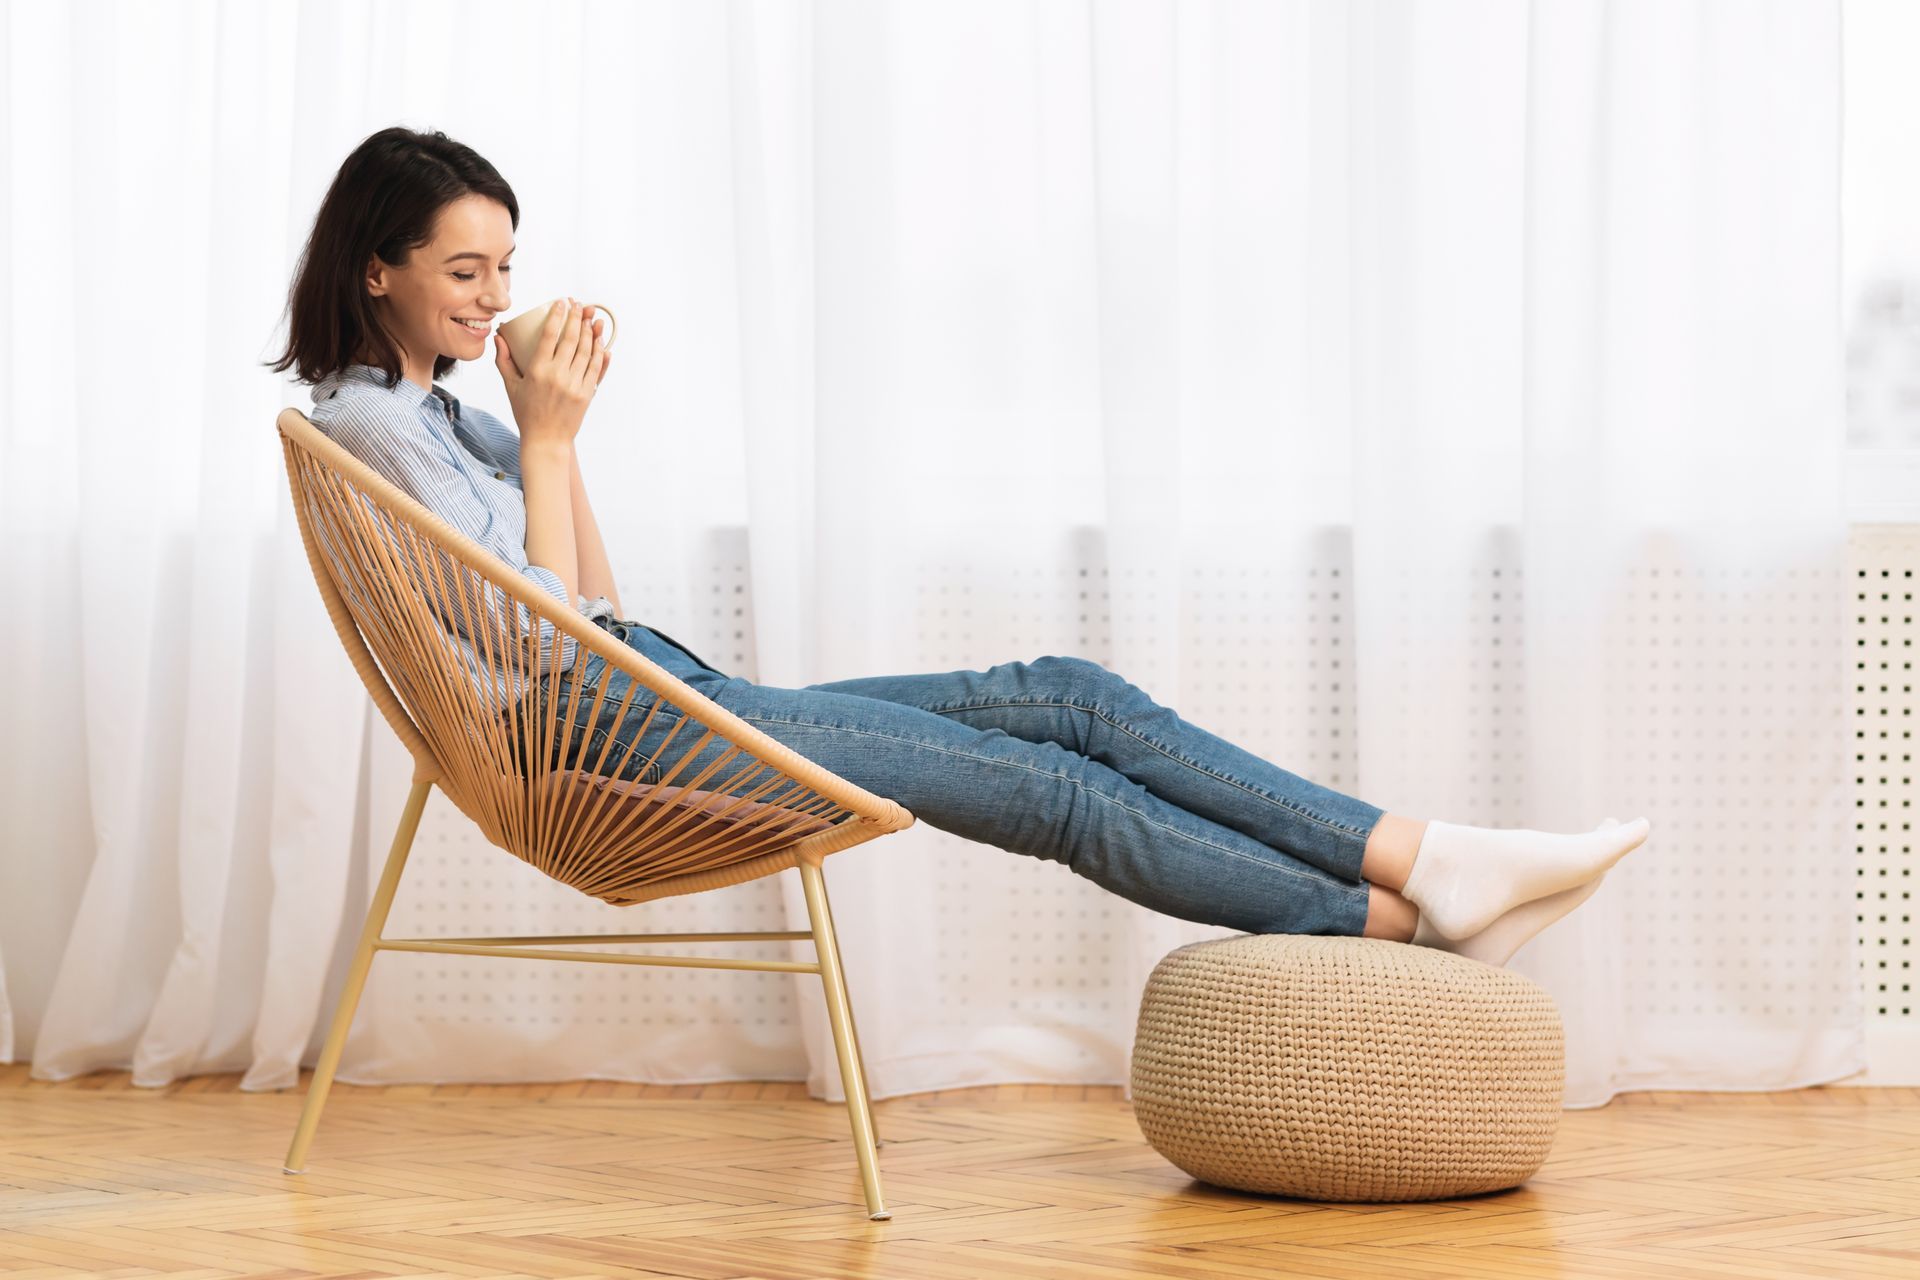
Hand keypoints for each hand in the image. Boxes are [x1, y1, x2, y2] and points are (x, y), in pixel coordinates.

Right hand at [494, 296, 612, 448]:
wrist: (546, 440)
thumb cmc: (526, 413)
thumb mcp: (511, 386)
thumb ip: (503, 360)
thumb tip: (499, 337)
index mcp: (537, 371)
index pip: (549, 336)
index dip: (557, 316)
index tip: (561, 303)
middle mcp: (557, 376)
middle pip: (571, 340)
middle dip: (576, 318)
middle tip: (579, 305)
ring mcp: (575, 385)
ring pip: (587, 352)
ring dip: (591, 332)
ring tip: (591, 318)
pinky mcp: (587, 394)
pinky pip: (596, 369)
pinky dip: (600, 353)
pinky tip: (601, 341)